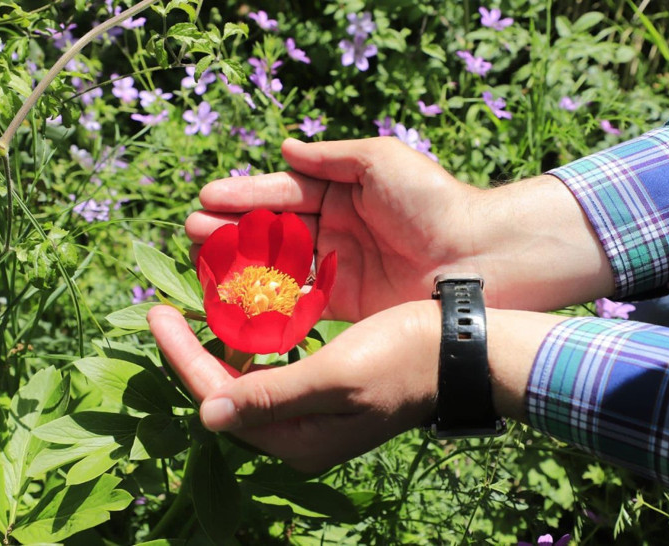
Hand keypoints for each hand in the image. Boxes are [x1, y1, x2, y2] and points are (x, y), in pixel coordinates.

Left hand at [148, 301, 563, 471]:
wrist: (460, 350)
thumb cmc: (401, 358)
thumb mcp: (336, 376)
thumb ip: (272, 397)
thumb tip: (206, 415)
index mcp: (297, 438)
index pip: (219, 399)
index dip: (182, 357)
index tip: (156, 314)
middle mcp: (300, 434)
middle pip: (226, 395)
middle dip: (192, 353)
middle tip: (165, 311)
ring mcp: (313, 415)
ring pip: (245, 382)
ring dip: (217, 348)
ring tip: (194, 310)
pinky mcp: (326, 393)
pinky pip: (269, 373)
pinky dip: (249, 346)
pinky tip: (240, 321)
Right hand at [187, 137, 479, 321]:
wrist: (476, 257)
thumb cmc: (431, 201)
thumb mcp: (381, 161)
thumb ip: (332, 157)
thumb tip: (286, 150)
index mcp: (343, 191)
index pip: (284, 191)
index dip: (246, 195)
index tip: (207, 197)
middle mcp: (336, 228)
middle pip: (274, 228)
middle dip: (233, 229)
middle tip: (192, 231)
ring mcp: (338, 266)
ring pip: (279, 264)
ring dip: (241, 263)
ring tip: (202, 261)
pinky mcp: (345, 301)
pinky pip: (298, 298)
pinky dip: (268, 298)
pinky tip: (236, 297)